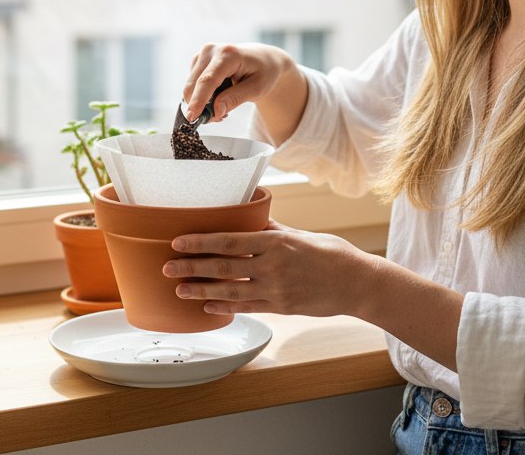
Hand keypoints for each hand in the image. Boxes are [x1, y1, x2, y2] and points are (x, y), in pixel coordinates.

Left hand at [162, 220, 378, 317]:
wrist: (358, 284)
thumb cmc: (332, 254)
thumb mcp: (301, 234)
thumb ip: (273, 229)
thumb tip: (249, 216)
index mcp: (276, 242)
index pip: (229, 240)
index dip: (201, 242)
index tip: (178, 241)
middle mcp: (272, 266)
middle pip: (223, 267)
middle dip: (192, 267)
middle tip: (167, 266)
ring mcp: (276, 290)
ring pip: (229, 291)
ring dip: (201, 291)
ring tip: (179, 289)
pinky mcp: (281, 308)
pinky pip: (247, 307)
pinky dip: (225, 307)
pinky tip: (207, 307)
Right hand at [183, 43, 293, 123]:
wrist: (264, 59)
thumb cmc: (264, 72)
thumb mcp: (257, 88)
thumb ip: (235, 98)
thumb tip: (215, 112)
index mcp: (228, 54)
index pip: (208, 80)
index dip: (198, 100)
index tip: (192, 118)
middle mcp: (211, 50)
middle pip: (194, 84)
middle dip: (201, 107)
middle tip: (219, 118)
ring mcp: (202, 54)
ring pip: (191, 86)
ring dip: (202, 103)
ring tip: (223, 107)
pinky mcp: (198, 60)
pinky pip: (193, 85)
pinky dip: (202, 96)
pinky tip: (218, 97)